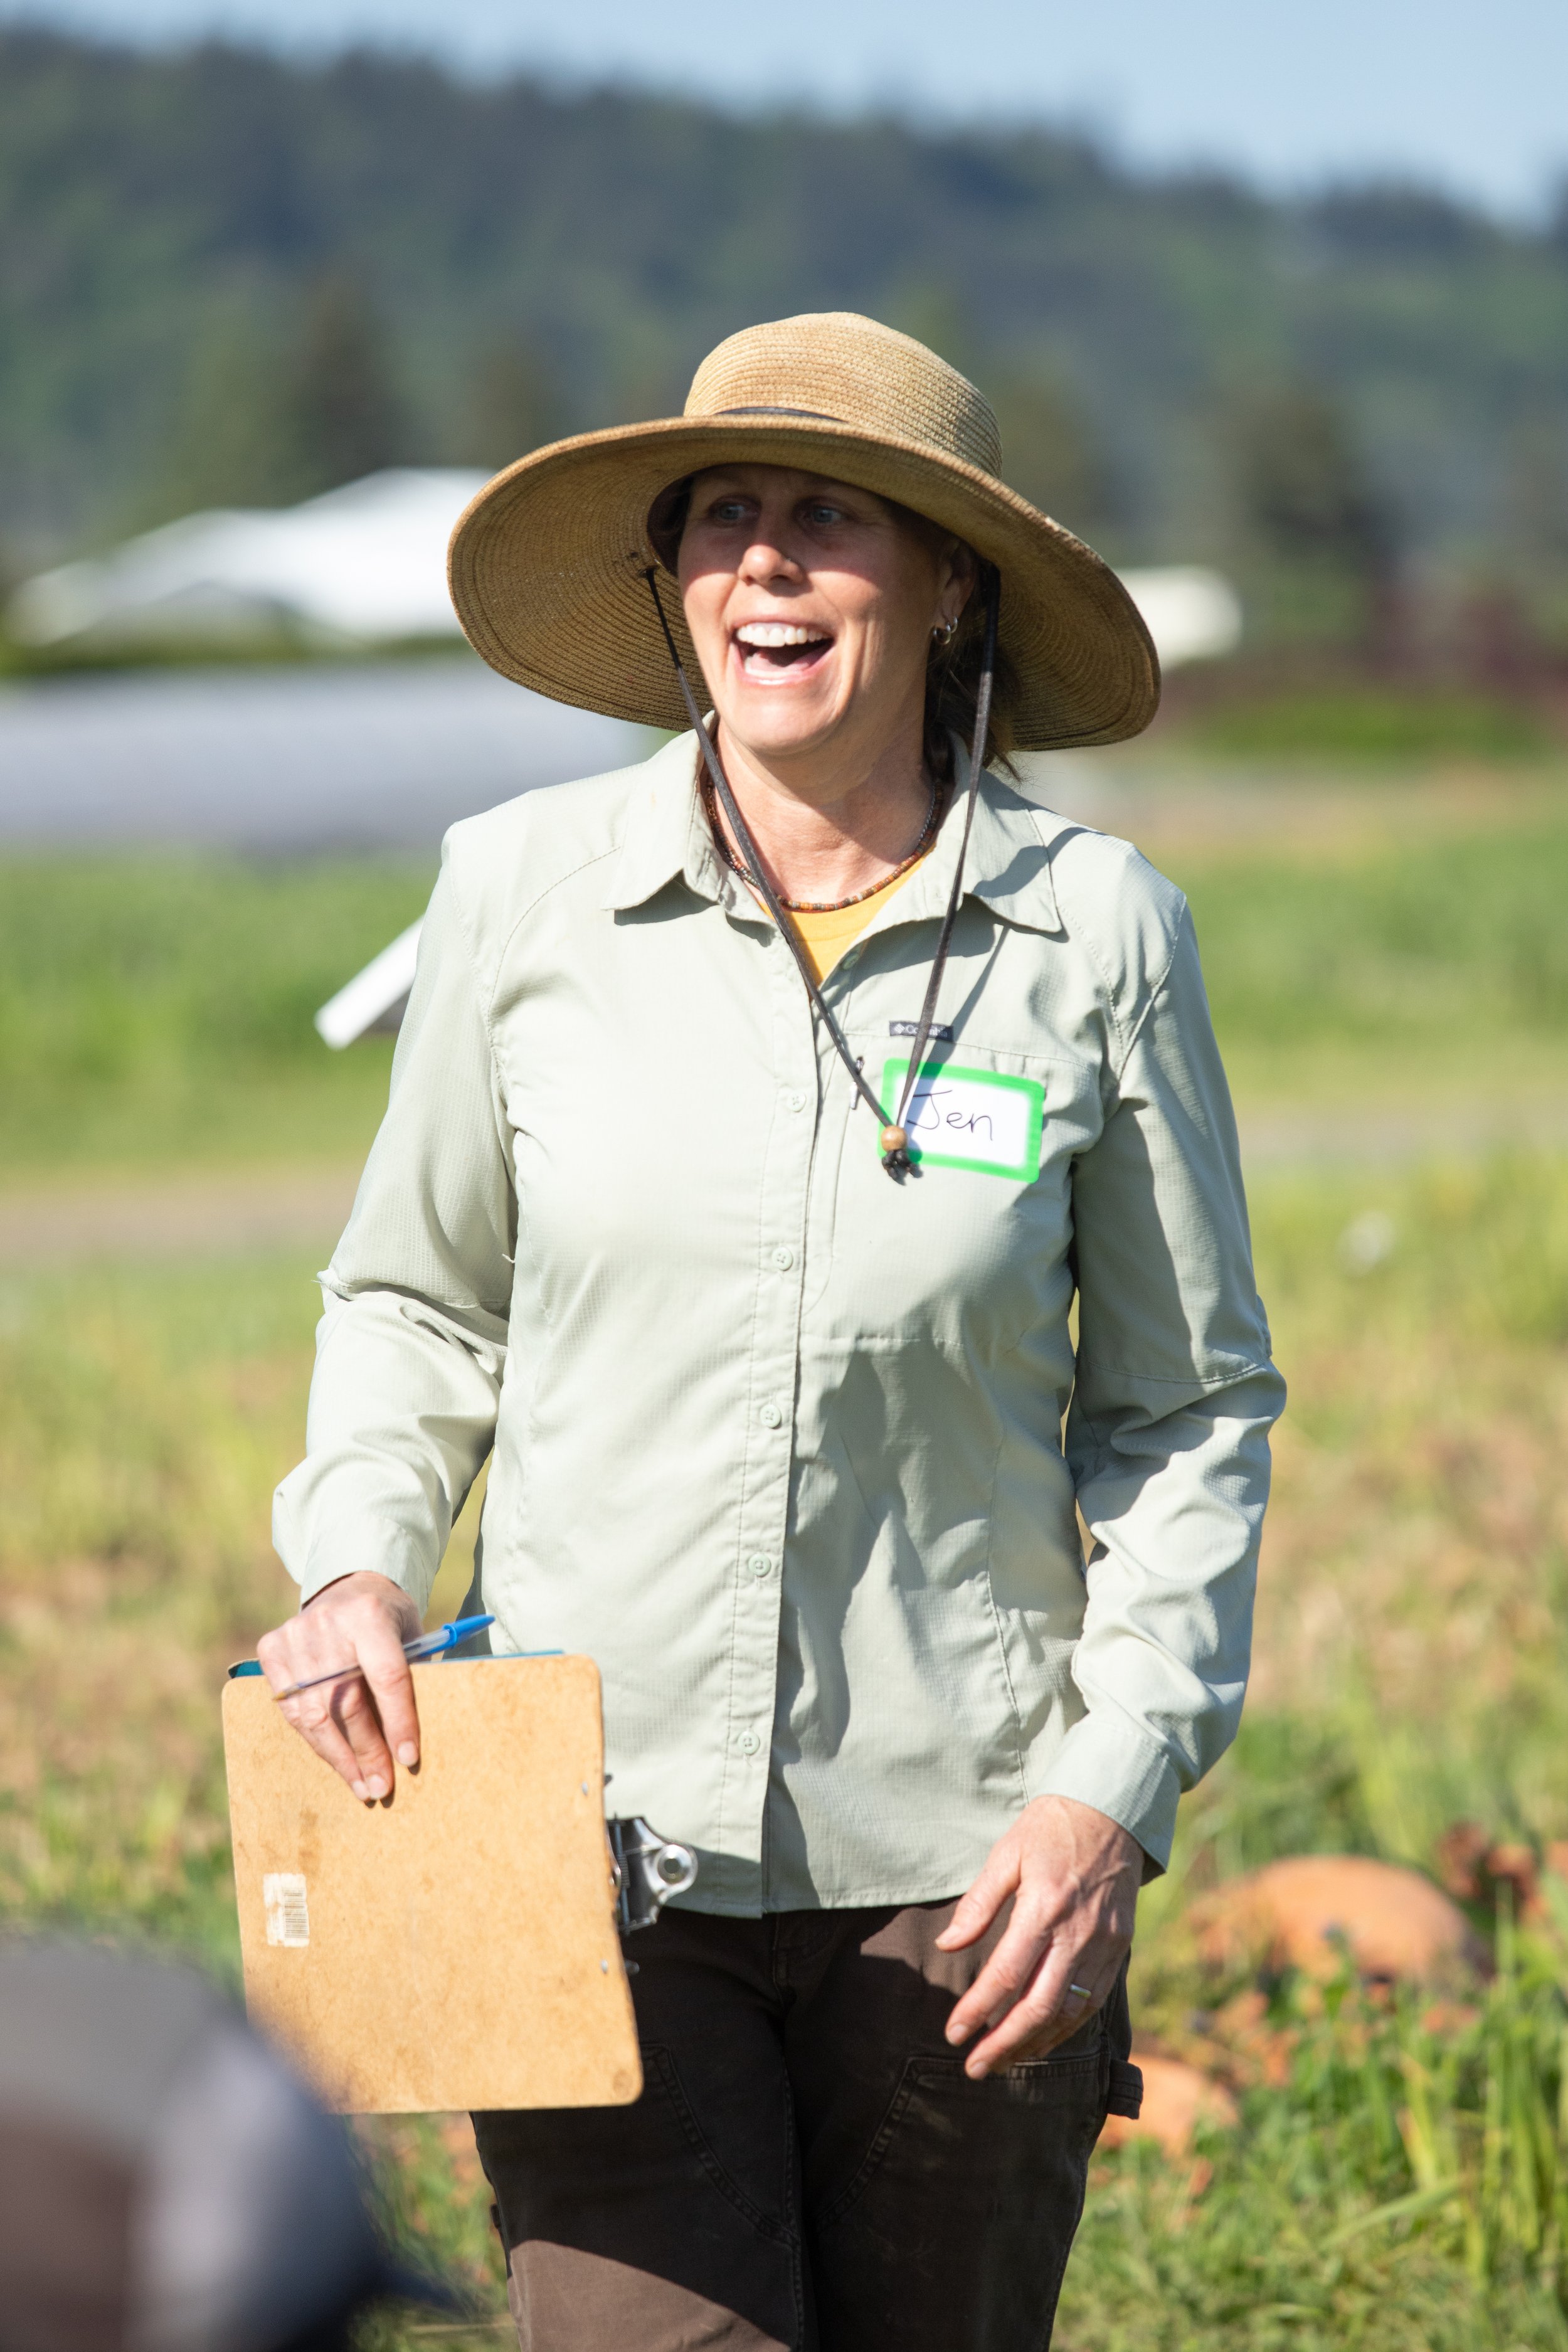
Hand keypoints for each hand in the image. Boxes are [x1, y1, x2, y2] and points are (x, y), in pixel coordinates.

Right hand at [256, 1571, 422, 1802]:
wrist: (348, 1587)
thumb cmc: (388, 1620)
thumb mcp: (410, 1635)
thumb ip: (411, 1677)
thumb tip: (408, 1744)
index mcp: (369, 1615)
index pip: (387, 1676)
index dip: (398, 1721)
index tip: (408, 1758)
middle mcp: (327, 1623)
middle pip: (346, 1701)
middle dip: (366, 1751)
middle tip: (381, 1786)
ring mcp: (294, 1636)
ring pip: (314, 1714)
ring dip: (338, 1757)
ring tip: (359, 1785)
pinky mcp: (271, 1649)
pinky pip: (292, 1710)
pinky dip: (315, 1740)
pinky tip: (335, 1760)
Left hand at [937, 1794, 1141, 2078]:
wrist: (1114, 1810)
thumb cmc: (1051, 1827)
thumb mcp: (1007, 1853)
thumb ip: (978, 1904)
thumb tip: (947, 1945)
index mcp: (1044, 1906)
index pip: (1006, 1974)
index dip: (977, 2010)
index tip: (954, 2033)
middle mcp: (1077, 1932)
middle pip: (1040, 2006)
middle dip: (1005, 2043)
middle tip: (975, 2067)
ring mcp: (1104, 1943)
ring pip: (1070, 2012)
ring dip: (1035, 2043)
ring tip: (1004, 2061)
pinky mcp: (1121, 1948)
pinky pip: (1095, 2001)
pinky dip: (1067, 2027)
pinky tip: (1043, 2038)